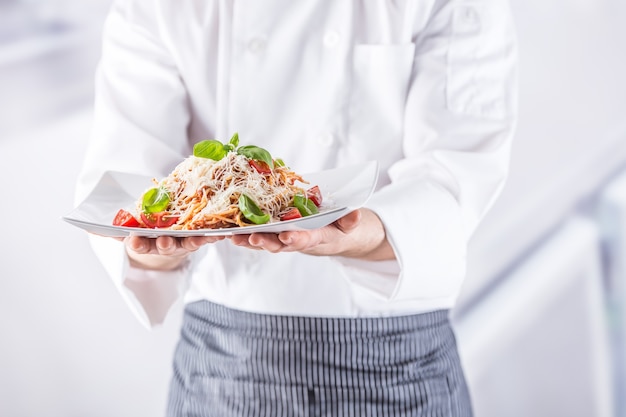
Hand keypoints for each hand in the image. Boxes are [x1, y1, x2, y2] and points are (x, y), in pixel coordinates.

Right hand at [125, 235, 224, 269]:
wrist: (167, 236)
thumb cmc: (146, 232)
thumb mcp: (130, 231)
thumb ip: (115, 230)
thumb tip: (91, 230)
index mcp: (147, 242)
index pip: (139, 244)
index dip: (137, 243)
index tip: (134, 240)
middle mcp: (165, 245)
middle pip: (165, 246)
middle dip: (164, 244)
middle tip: (164, 241)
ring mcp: (183, 243)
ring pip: (188, 243)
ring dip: (194, 241)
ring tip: (198, 239)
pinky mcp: (198, 238)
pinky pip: (206, 238)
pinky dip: (213, 235)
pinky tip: (220, 232)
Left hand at [230, 208, 394, 260]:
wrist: (339, 236)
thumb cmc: (343, 227)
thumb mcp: (351, 224)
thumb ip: (351, 221)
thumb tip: (354, 216)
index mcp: (319, 238)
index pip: (308, 239)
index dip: (298, 238)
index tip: (288, 236)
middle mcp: (300, 242)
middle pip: (281, 245)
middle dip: (267, 242)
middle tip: (253, 238)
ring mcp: (287, 240)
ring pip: (267, 242)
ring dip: (250, 241)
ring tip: (234, 237)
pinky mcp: (278, 236)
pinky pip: (261, 236)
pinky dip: (246, 235)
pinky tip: (230, 232)